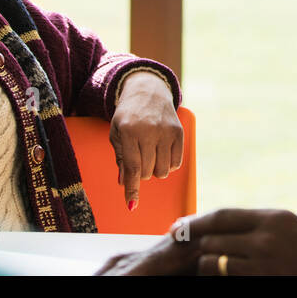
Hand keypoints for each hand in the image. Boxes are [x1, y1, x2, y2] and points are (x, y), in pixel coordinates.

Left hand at [98, 208, 296, 275]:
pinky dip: (219, 280)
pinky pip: (229, 282)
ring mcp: (265, 264)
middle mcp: (267, 237)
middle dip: (196, 246)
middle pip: (212, 239)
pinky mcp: (266, 284)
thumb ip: (267, 226)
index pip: (222, 215)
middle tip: (182, 250)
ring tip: (202, 268)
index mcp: (275, 217)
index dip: (196, 222)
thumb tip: (235, 229)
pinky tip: (220, 279)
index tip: (180, 227)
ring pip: (214, 263)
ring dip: (205, 266)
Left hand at [110, 71, 183, 211]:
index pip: (132, 167)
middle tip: (138, 157)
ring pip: (163, 170)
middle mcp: (149, 131)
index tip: (131, 205)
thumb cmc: (128, 116)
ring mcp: (166, 131)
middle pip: (147, 171)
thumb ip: (121, 158)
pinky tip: (161, 151)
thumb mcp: (117, 133)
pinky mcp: (179, 132)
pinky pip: (176, 163)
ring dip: (155, 169)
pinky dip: (168, 164)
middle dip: (141, 172)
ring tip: (150, 153)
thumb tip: (124, 183)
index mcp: (129, 131)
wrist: (147, 91)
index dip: (132, 189)